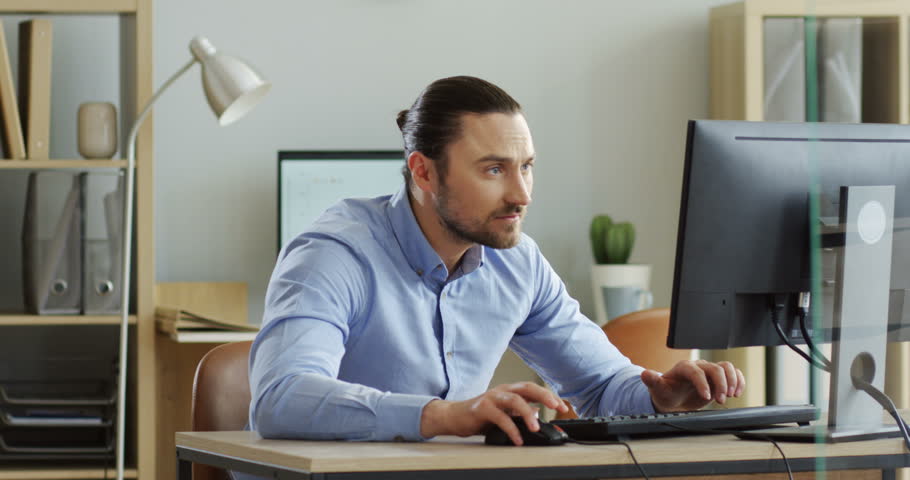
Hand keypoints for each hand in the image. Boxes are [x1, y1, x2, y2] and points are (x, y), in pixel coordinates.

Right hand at [419, 382, 567, 444]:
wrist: (454, 416)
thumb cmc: (479, 415)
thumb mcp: (504, 413)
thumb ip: (519, 411)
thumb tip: (537, 413)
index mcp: (509, 390)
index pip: (533, 389)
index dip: (549, 396)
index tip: (563, 406)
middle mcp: (502, 390)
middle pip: (527, 388)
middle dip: (545, 396)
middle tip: (557, 407)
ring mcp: (492, 397)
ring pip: (515, 400)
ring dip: (528, 414)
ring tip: (535, 428)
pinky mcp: (482, 408)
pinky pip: (500, 418)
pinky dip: (511, 429)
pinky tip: (518, 439)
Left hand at [640, 360, 744, 411]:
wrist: (673, 399)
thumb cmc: (666, 393)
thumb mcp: (658, 389)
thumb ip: (653, 381)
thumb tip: (644, 374)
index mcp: (684, 367)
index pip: (696, 371)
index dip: (702, 382)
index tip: (706, 397)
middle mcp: (698, 367)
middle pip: (715, 368)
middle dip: (721, 384)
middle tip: (721, 400)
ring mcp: (709, 372)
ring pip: (726, 367)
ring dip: (733, 381)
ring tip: (731, 396)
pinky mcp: (718, 379)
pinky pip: (733, 373)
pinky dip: (739, 380)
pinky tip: (738, 392)